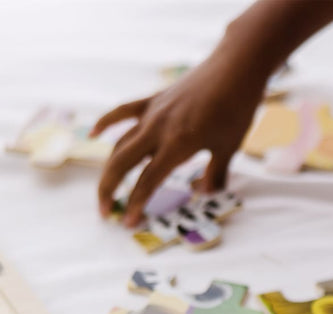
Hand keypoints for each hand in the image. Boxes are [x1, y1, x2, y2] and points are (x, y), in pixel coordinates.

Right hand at [91, 44, 266, 226]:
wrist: (234, 69)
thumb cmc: (237, 109)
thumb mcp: (229, 148)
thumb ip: (215, 174)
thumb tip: (205, 195)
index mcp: (178, 144)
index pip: (148, 180)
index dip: (136, 203)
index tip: (128, 223)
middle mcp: (158, 128)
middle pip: (122, 162)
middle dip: (109, 188)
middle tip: (105, 212)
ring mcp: (152, 112)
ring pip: (120, 142)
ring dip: (110, 167)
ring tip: (106, 189)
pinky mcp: (153, 100)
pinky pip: (123, 113)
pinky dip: (107, 123)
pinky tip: (93, 133)